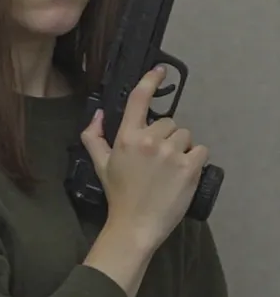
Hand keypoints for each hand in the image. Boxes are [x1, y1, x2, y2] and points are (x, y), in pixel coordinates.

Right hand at [81, 65, 208, 253]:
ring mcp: (171, 153)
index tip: (160, 70)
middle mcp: (150, 140)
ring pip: (185, 135)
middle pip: (169, 122)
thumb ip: (94, 136)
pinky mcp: (190, 168)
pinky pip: (201, 150)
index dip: (151, 80)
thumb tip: (98, 114)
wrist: (135, 225)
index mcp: (127, 136)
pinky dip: (196, 159)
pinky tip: (184, 173)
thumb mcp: (101, 164)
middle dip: (166, 136)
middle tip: (158, 160)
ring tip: (170, 169)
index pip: (139, 99)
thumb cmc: (119, 195)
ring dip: (181, 148)